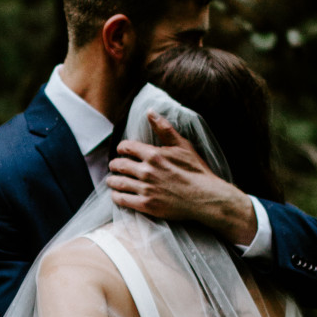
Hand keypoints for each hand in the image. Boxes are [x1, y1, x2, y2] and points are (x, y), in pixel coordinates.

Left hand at [107, 114, 256, 245]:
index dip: (122, 148)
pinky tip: (115, 195)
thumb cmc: (196, 171)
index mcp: (154, 154)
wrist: (205, 198)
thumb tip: (150, 111)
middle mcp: (147, 171)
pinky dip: (116, 196)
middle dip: (114, 165)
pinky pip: (123, 199)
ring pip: (119, 182)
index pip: (127, 147)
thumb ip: (164, 129)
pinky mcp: (147, 205)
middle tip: (114, 166)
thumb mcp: (183, 146)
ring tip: (110, 181)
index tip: (121, 151)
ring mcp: (146, 189)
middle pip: (120, 165)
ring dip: (112, 181)